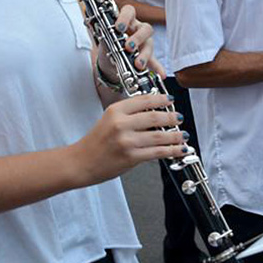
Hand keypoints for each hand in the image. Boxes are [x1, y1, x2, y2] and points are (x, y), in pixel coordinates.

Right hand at [72, 94, 187, 184]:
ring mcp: (126, 141)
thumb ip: (128, 116)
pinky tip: (179, 149)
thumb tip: (154, 114)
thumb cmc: (94, 143)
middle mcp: (121, 124)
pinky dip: (171, 150)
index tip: (169, 100)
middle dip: (172, 116)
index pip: (143, 100)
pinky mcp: (131, 157)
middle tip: (179, 117)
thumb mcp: (108, 120)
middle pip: (155, 116)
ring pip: (159, 135)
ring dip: (175, 135)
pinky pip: (157, 152)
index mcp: (115, 111)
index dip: (160, 99)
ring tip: (183, 135)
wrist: (80, 163)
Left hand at [98, 5, 163, 77]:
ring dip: (145, 54)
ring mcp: (144, 43)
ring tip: (138, 65)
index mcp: (126, 21)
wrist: (109, 63)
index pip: (129, 11)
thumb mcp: (104, 42)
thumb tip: (107, 43)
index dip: (125, 17)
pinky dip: (158, 68)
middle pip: (145, 28)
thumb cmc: (108, 46)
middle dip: (138, 38)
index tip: (119, 28)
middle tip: (129, 48)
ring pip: (149, 44)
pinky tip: (161, 74)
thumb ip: (107, 42)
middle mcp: (138, 30)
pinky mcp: (147, 57)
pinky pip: (155, 62)